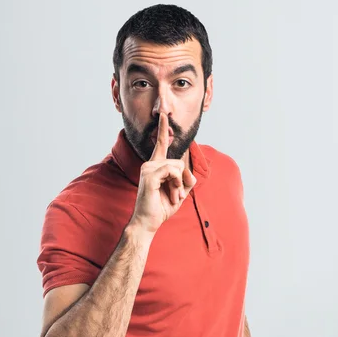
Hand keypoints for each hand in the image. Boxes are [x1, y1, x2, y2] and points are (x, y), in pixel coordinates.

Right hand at [128, 113, 196, 234]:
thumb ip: (187, 179)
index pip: (160, 143)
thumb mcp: (180, 191)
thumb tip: (189, 171)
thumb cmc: (161, 207)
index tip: (163, 114)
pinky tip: (172, 194)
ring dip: (180, 184)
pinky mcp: (149, 175)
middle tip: (176, 195)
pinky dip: (176, 183)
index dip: (163, 128)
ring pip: (177, 166)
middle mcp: (149, 164)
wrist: (148, 222)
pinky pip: (172, 171)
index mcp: (155, 166)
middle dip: (183, 180)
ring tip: (173, 196)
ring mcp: (148, 169)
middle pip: (179, 161)